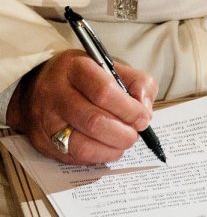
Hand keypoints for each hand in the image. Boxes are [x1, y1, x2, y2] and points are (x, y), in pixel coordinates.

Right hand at [6, 49, 157, 164]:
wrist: (42, 87)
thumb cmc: (85, 78)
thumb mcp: (113, 68)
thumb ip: (138, 82)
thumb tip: (145, 109)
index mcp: (76, 67)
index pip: (104, 91)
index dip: (128, 109)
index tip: (143, 117)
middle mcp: (55, 92)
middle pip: (93, 121)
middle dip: (123, 132)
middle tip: (135, 132)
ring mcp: (46, 119)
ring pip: (82, 145)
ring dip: (112, 148)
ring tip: (123, 140)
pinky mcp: (43, 142)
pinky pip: (74, 158)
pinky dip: (98, 156)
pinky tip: (108, 147)